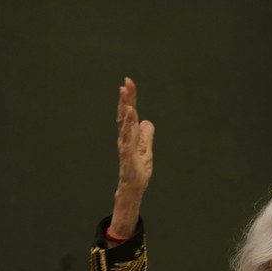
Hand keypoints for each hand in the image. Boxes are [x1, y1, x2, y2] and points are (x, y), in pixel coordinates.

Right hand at [109, 77, 154, 239]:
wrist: (134, 189)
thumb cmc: (138, 172)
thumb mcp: (147, 151)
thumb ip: (146, 137)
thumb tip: (146, 123)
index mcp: (129, 136)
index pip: (129, 114)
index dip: (129, 99)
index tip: (129, 83)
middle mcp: (125, 138)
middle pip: (125, 115)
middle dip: (126, 98)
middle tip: (126, 82)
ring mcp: (126, 146)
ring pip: (124, 123)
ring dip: (125, 107)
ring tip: (125, 93)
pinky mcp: (129, 155)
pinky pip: (128, 137)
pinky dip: (129, 125)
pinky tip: (130, 114)